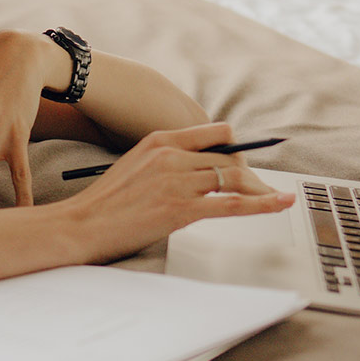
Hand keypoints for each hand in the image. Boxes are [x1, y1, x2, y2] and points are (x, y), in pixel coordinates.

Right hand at [64, 123, 294, 261]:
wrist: (79, 225)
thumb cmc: (105, 203)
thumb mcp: (135, 167)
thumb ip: (166, 163)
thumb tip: (197, 174)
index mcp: (160, 140)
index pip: (216, 134)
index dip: (237, 149)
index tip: (248, 162)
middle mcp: (172, 155)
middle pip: (229, 158)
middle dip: (251, 175)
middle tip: (264, 189)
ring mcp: (177, 181)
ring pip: (235, 178)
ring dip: (260, 189)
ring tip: (277, 199)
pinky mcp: (180, 208)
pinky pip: (233, 204)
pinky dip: (262, 203)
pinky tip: (280, 203)